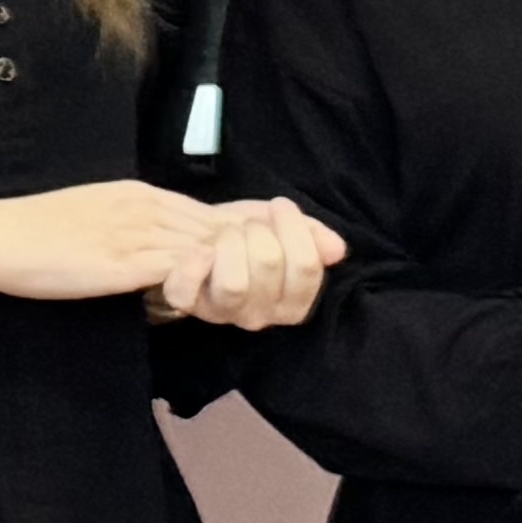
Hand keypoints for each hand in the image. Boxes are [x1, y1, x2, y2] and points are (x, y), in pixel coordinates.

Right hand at [0, 180, 222, 303]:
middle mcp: (143, 209)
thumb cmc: (38, 227)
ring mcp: (135, 236)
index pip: (204, 211)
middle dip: (238, 253)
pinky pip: (178, 273)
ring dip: (224, 272)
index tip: (244, 258)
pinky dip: (197, 285)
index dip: (230, 235)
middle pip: (213, 229)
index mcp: (137, 193)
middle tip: (255, 281)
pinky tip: (205, 301)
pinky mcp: (123, 266)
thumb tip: (158, 237)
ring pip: (203, 250)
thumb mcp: (95, 208)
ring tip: (241, 296)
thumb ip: (131, 219)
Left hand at [156, 197, 344, 331]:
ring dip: (229, 243)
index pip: (306, 267)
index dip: (295, 229)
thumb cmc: (248, 237)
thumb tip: (336, 249)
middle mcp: (261, 315)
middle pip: (269, 264)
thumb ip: (314, 237)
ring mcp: (221, 312)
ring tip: (225, 234)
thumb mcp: (284, 229)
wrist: (197, 234)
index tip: (281, 207)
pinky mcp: (185, 303)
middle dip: (257, 230)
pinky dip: (194, 264)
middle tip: (247, 225)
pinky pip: (186, 291)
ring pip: (233, 283)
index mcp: (293, 303)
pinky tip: (201, 247)